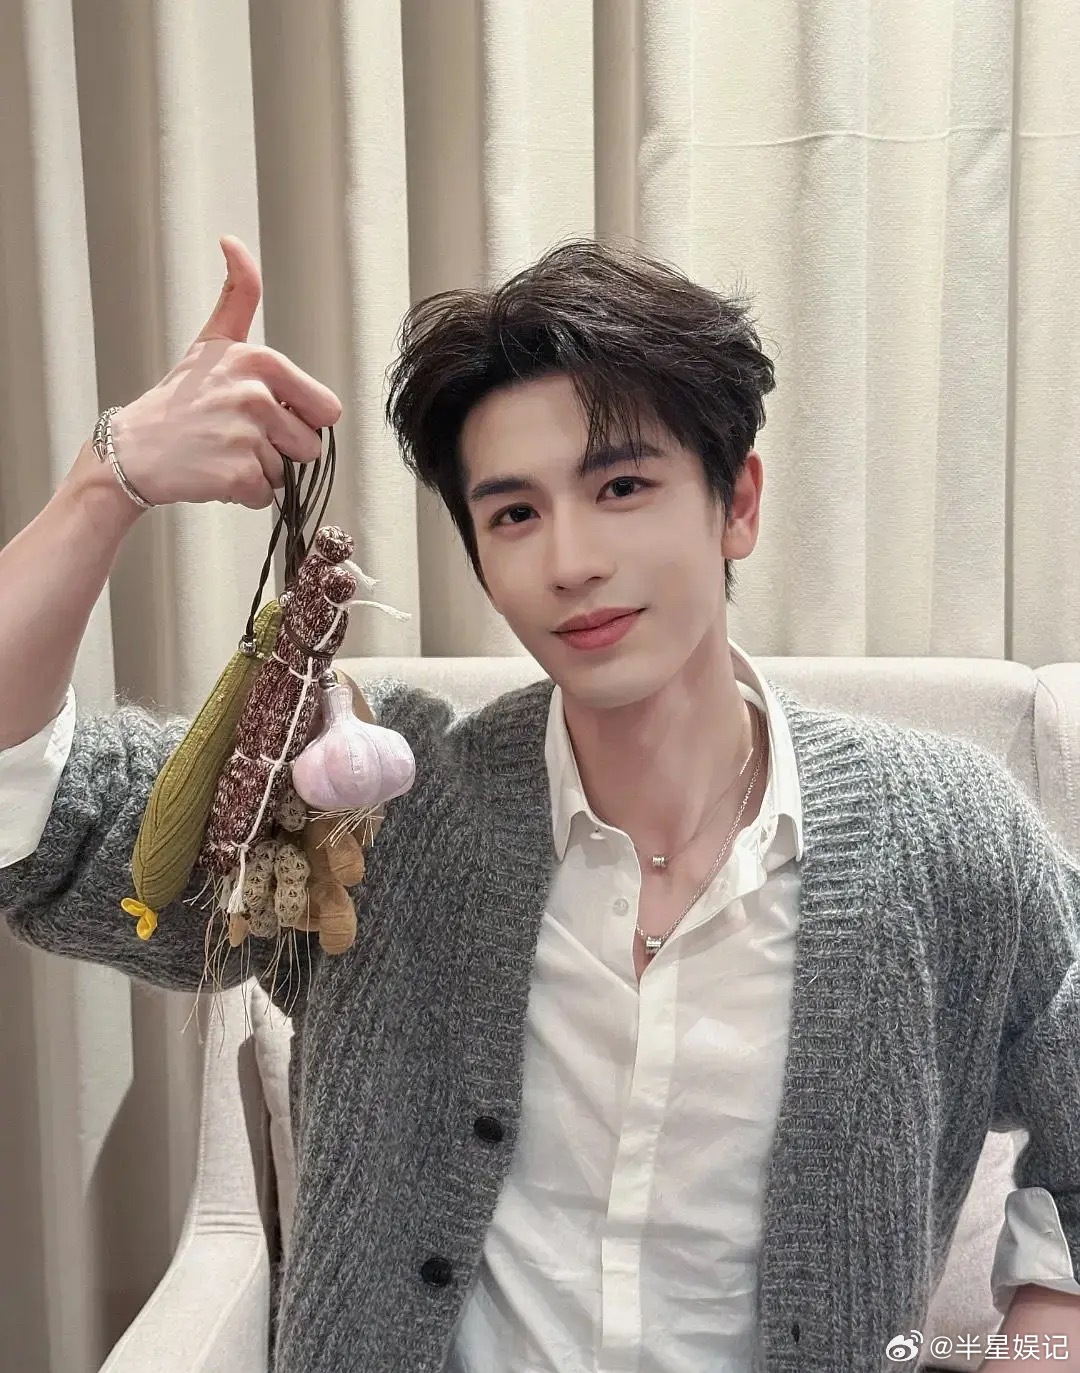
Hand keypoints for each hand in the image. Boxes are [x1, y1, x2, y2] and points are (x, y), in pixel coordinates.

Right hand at [104, 235, 341, 509]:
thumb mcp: (211, 342)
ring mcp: (247, 436)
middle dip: (284, 450)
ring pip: (289, 472)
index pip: (325, 409)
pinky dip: (246, 493)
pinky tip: (216, 472)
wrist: (134, 450)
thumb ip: (238, 297)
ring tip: (225, 452)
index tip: (266, 414)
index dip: (300, 419)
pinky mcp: (238, 475)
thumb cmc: (179, 400)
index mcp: (262, 362)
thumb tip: (234, 242)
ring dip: (262, 472)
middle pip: (311, 445)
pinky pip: (268, 496)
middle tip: (242, 437)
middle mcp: (257, 395)